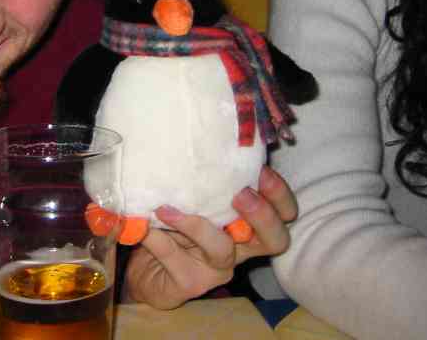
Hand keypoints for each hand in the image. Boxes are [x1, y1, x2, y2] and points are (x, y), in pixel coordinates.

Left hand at [124, 166, 296, 308]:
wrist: (145, 271)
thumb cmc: (172, 227)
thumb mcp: (189, 201)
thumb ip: (199, 184)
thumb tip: (190, 144)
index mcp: (246, 226)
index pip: (283, 214)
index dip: (279, 194)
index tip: (261, 170)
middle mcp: (239, 249)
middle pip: (274, 240)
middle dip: (261, 214)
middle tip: (240, 194)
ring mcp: (215, 270)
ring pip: (221, 250)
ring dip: (196, 225)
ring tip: (167, 209)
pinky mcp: (189, 283)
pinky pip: (174, 256)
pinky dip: (156, 236)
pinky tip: (142, 224)